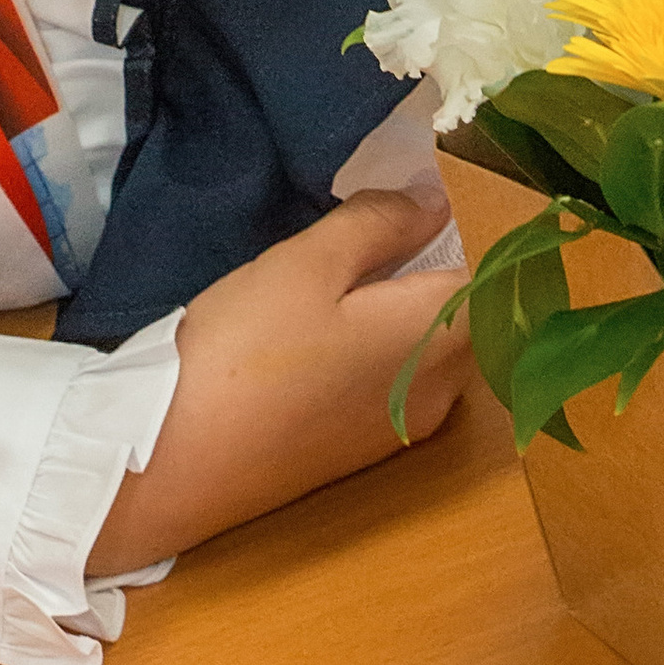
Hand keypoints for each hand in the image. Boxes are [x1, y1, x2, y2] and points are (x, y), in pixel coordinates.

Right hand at [89, 187, 466, 576]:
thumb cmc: (247, 348)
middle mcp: (437, 395)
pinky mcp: (361, 454)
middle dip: (432, 273)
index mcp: (437, 344)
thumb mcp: (308, 262)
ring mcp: (401, 431)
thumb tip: (435, 202)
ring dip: (403, 314)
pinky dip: (378, 352)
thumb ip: (381, 224)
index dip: (456, 235)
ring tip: (337, 283)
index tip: (409, 209)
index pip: (488, 279)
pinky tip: (320, 339)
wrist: (175, 461)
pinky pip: (396, 384)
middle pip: (464, 319)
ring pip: (429, 353)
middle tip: (367, 237)